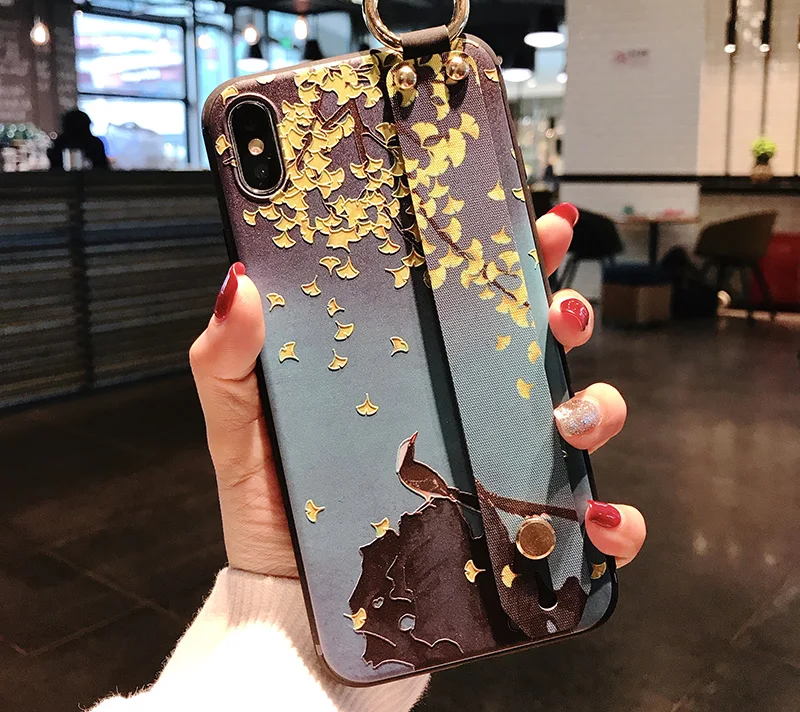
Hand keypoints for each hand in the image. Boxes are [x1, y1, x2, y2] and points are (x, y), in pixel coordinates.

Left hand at [189, 201, 644, 576]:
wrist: (295, 613)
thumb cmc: (275, 514)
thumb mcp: (242, 429)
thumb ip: (229, 361)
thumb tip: (239, 283)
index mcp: (409, 371)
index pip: (467, 300)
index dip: (509, 258)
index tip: (532, 228)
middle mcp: (460, 412)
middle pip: (536, 346)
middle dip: (567, 313)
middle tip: (559, 311)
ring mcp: (493, 469)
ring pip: (576, 418)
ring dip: (597, 405)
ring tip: (568, 416)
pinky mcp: (511, 534)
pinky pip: (578, 523)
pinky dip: (609, 519)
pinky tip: (599, 515)